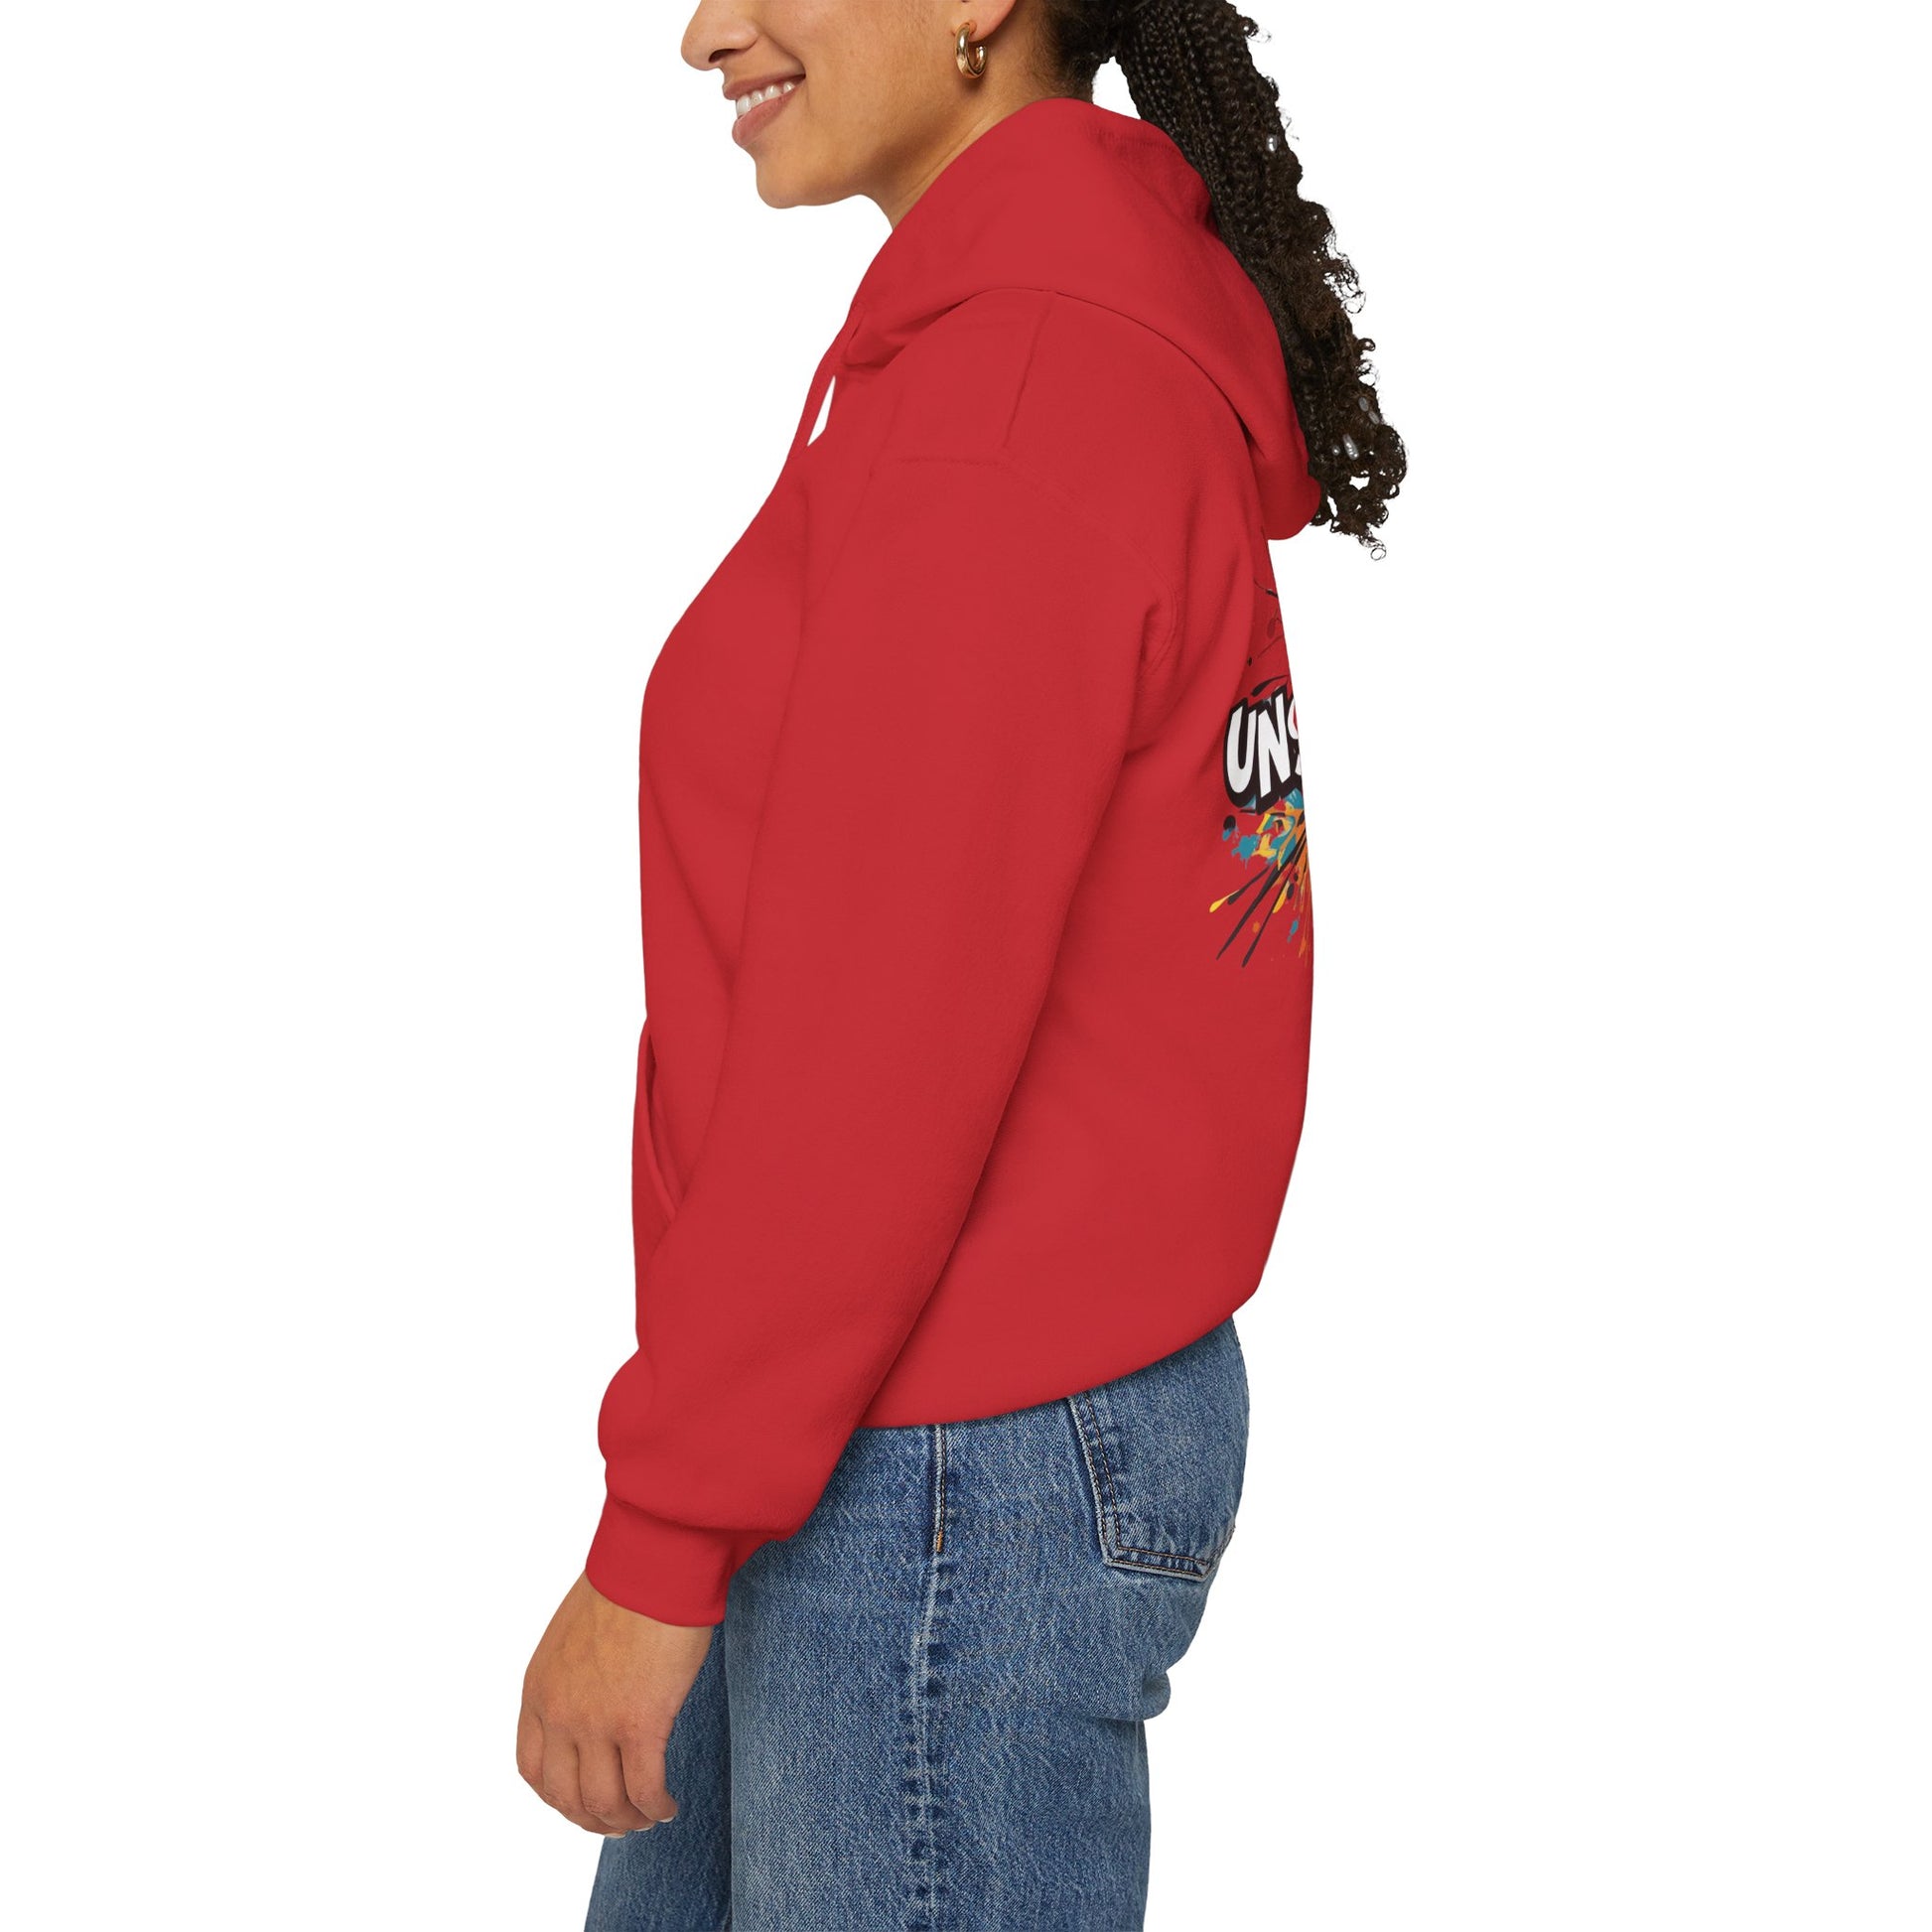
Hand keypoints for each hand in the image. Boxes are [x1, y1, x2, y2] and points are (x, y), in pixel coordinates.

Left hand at [517, 1572, 713, 1835]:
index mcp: (539, 1690)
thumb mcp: (574, 1635)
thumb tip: (596, 1697)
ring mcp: (596, 1723)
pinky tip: (668, 1805)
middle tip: (619, 1820)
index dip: (558, 1796)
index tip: (583, 1800)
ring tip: (648, 1816)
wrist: (652, 1561)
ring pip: (604, 1802)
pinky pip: (643, 1789)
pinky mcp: (640, 1724)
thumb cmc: (625, 1582)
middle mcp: (559, 1714)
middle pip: (566, 1797)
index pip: (533, 1769)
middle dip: (593, 1818)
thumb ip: (573, 1674)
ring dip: (626, 1819)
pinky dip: (655, 1806)